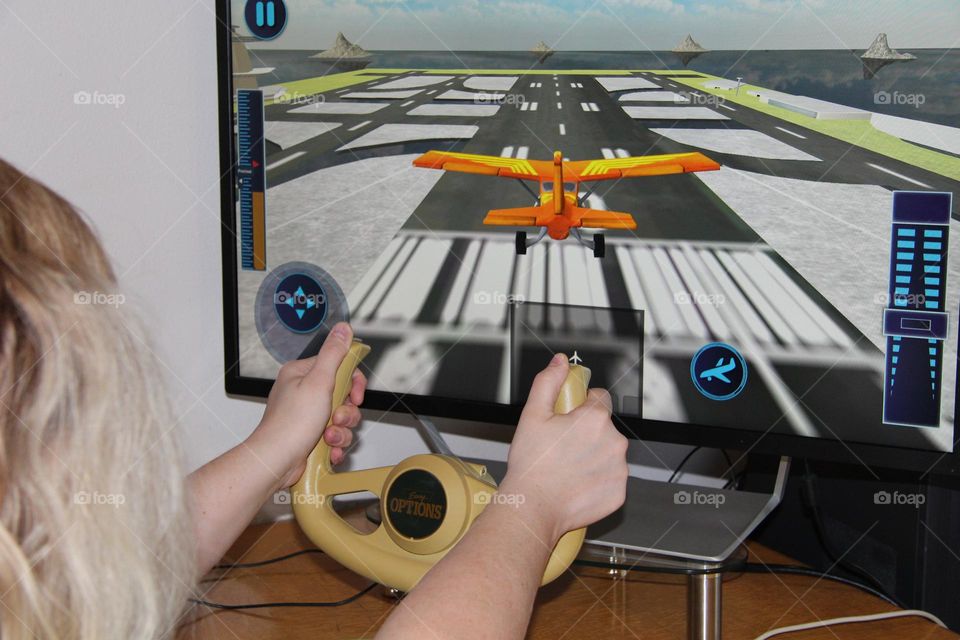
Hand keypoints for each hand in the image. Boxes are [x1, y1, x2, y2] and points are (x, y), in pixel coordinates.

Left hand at [249, 322, 366, 489]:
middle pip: (343, 395)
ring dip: (341, 431)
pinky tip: (328, 449)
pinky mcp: (310, 435)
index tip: (355, 394)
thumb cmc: (289, 424)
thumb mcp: (318, 382)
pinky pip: (335, 436)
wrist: (276, 462)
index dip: (352, 382)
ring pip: (341, 418)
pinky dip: (335, 444)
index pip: (339, 366)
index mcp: (302, 374)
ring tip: (328, 437)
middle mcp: (303, 393)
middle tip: (336, 417)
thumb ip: (334, 353)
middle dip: (346, 411)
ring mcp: (307, 415)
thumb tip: (343, 329)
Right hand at [499, 353, 628, 544]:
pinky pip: (612, 479)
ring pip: (609, 453)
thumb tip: (560, 363)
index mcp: (595, 419)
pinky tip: (577, 484)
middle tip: (563, 447)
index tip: (570, 418)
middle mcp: (614, 442)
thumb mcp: (532, 415)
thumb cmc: (532, 466)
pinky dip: (598, 481)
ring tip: (568, 468)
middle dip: (587, 434)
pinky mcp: (619, 492)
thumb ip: (549, 382)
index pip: (600, 399)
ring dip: (595, 457)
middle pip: (605, 428)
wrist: (533, 508)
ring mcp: (619, 469)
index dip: (583, 405)